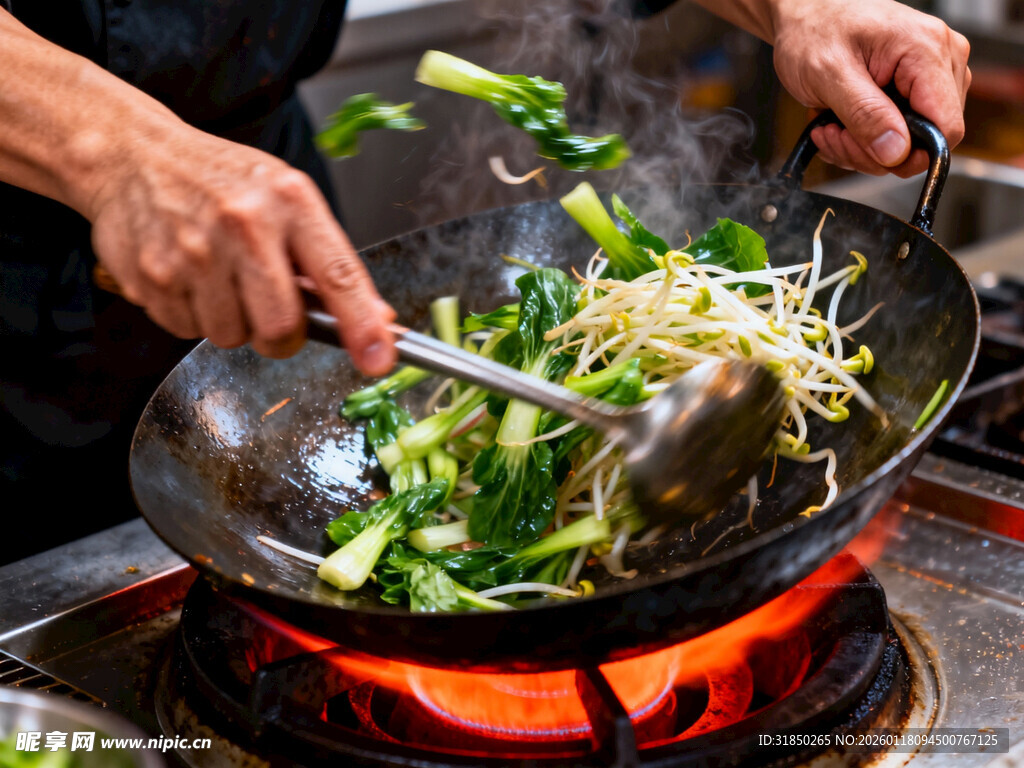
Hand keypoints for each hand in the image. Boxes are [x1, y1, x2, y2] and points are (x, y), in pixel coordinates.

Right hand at [85, 123, 396, 374]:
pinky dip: (193, 316)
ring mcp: (193, 251)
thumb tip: (378, 322)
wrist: (133, 154)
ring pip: (231, 337)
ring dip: (232, 323)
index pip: (338, 275)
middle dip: (282, 336)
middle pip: (281, 327)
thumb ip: (330, 262)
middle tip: (269, 308)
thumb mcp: (287, 201)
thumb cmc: (223, 182)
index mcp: (290, 201)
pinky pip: (187, 331)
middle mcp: (243, 224)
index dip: (362, 326)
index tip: (378, 361)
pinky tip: (188, 277)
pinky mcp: (151, 275)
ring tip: (219, 278)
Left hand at [770, 0, 969, 176]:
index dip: (909, 155)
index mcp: (926, 51)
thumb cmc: (815, 30)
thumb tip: (896, 152)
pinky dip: (863, 138)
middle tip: (834, 135)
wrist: (806, 14)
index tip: (867, 153)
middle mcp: (941, 60)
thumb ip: (864, 114)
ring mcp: (931, 74)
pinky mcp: (916, 86)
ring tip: (830, 126)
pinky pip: (899, 132)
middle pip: (926, 139)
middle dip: (873, 150)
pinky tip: (839, 122)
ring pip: (909, 142)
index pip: (946, 128)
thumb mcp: (829, 74)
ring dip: (861, 147)